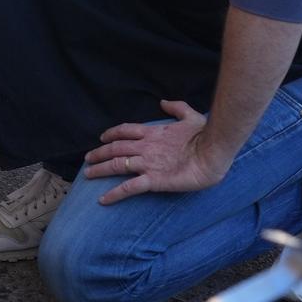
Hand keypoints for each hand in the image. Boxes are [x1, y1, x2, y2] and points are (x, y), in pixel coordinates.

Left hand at [79, 101, 231, 204]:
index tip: (102, 138)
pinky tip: (102, 200)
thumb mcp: (190, 116)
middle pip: (115, 148)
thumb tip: (163, 102)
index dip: (111, 134)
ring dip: (100, 169)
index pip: (125, 131)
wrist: (214, 153)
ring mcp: (148, 164)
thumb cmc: (205, 135)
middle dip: (99, 153)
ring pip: (117, 165)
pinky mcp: (153, 181)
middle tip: (87, 159)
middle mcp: (145, 147)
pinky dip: (114, 194)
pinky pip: (129, 188)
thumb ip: (176, 108)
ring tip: (88, 174)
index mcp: (153, 133)